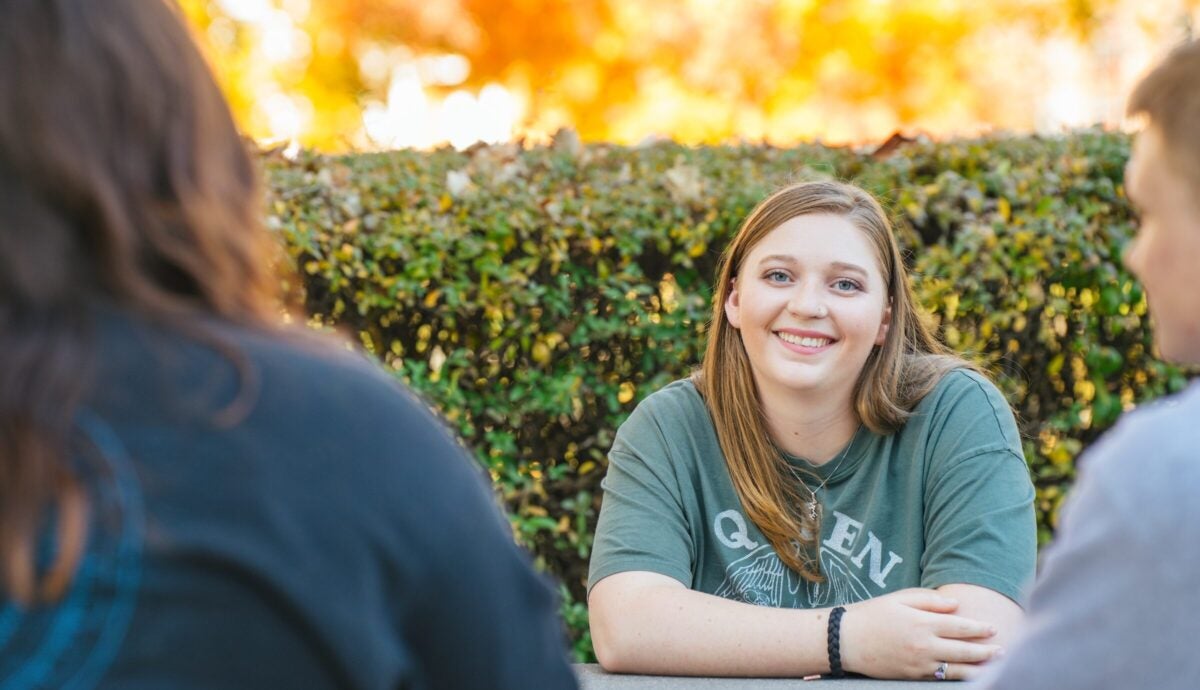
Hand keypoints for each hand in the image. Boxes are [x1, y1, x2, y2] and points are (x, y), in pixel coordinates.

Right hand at [837, 588, 1002, 679]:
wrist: (845, 640)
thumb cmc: (872, 614)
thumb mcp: (899, 598)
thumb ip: (928, 599)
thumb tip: (954, 604)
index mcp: (922, 622)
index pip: (959, 626)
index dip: (979, 628)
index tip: (994, 628)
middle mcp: (924, 644)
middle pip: (963, 649)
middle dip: (985, 650)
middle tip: (1003, 650)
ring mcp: (919, 663)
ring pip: (956, 668)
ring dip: (977, 667)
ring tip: (994, 666)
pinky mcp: (912, 676)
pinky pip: (940, 678)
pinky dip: (957, 677)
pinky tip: (968, 675)